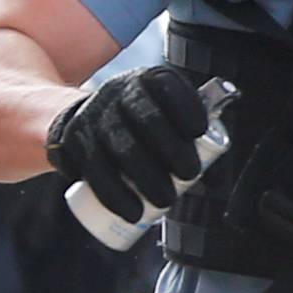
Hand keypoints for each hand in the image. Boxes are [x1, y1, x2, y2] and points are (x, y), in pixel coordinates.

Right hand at [45, 65, 208, 223]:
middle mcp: (118, 91)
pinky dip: (115, 195)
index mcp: (148, 80)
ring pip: (121, 148)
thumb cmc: (139, 124)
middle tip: (188, 177)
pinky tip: (132, 212)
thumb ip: (190, 137)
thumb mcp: (164, 114)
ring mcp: (94, 115)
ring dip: (145, 179)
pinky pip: (95, 170)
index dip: (187, 108)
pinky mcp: (74, 140)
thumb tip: (217, 180)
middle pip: (148, 120)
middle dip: (172, 151)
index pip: (169, 86)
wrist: (84, 119)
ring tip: (165, 202)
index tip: (201, 132)